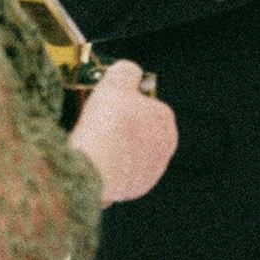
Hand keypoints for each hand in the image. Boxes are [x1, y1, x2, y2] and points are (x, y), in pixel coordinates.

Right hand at [69, 61, 176, 203]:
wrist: (94, 167)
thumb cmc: (107, 124)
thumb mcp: (116, 81)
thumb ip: (127, 70)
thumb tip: (130, 71)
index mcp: (165, 118)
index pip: (146, 103)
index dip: (124, 101)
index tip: (107, 103)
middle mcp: (165, 146)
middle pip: (140, 129)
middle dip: (123, 126)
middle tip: (99, 123)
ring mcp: (152, 170)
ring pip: (132, 152)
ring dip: (116, 148)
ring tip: (95, 143)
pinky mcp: (137, 188)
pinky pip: (122, 173)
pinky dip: (111, 168)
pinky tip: (96, 161)